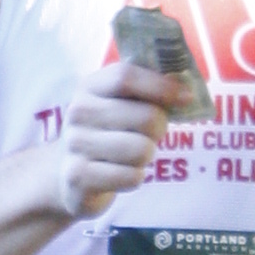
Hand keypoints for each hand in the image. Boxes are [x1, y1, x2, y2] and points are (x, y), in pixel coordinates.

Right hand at [52, 56, 191, 220]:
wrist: (68, 175)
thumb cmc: (107, 133)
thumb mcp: (120, 105)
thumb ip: (148, 91)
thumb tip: (186, 90)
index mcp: (89, 87)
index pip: (126, 77)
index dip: (162, 86)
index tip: (186, 98)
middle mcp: (78, 112)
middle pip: (145, 117)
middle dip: (159, 129)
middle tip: (150, 135)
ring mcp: (76, 145)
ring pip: (141, 150)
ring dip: (146, 156)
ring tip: (133, 155)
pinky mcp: (78, 176)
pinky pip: (131, 177)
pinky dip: (134, 177)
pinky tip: (121, 174)